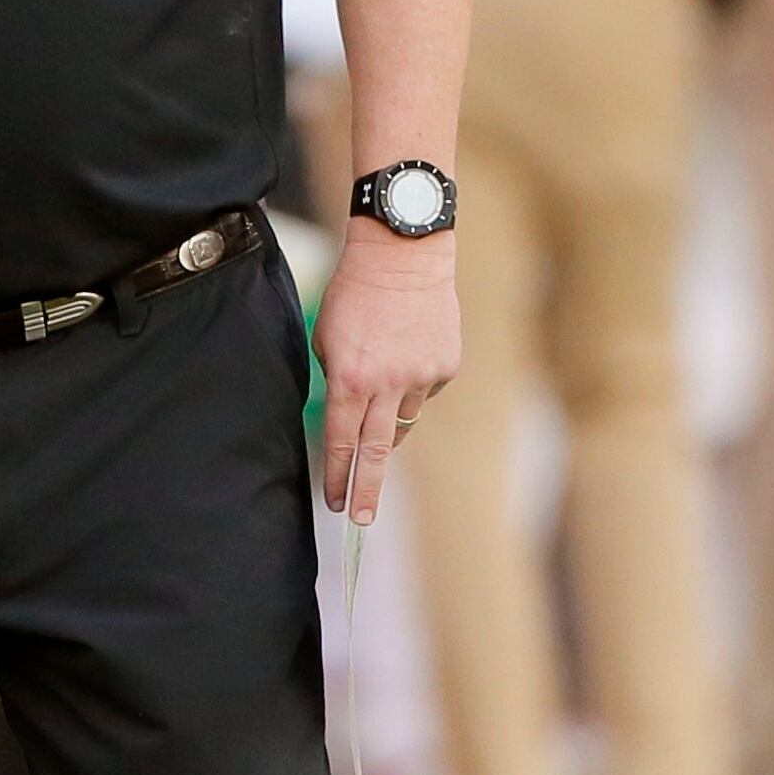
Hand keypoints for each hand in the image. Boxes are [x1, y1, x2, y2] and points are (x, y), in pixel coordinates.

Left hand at [316, 227, 460, 525]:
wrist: (403, 254)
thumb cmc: (354, 292)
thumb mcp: (328, 337)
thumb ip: (338, 381)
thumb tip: (350, 417)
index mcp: (349, 378)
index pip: (340, 440)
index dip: (338, 475)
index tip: (336, 502)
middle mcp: (386, 384)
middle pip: (376, 451)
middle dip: (367, 489)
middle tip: (361, 520)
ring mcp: (420, 377)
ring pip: (404, 418)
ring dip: (391, 415)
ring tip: (386, 382)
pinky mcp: (445, 366)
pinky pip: (425, 390)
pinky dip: (414, 382)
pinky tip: (409, 350)